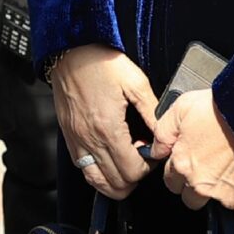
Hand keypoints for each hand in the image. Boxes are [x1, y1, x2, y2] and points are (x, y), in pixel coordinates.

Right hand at [49, 44, 159, 197]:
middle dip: (134, 178)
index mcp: (108, 128)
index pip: (132, 170)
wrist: (69, 51)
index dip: (148, 168)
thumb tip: (165, 135)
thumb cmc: (100, 63)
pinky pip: (81, 167)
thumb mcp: (136, 82)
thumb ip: (153, 113)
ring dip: (114, 182)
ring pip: (96, 181)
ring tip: (125, 169)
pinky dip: (97, 172)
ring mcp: (76, 139)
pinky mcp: (68, 135)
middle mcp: (89, 138)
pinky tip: (107, 161)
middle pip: (116, 183)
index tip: (152, 153)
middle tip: (141, 160)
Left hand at [152, 90, 233, 213]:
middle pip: (191, 198)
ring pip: (218, 201)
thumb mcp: (183, 108)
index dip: (180, 172)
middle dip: (197, 186)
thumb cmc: (227, 111)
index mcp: (183, 163)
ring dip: (223, 189)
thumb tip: (155, 149)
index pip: (171, 181)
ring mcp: (226, 195)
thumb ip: (164, 132)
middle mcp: (201, 184)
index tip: (190, 163)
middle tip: (212, 166)